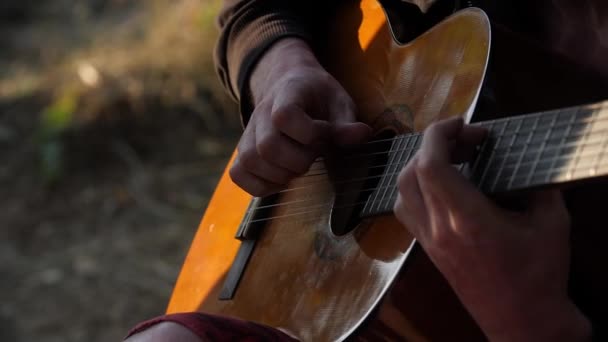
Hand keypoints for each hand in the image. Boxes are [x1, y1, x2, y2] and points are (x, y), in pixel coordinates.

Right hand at [229, 38, 370, 196]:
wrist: (287, 83)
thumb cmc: (317, 95)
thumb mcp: (338, 101)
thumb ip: (346, 122)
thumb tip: (362, 135)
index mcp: (287, 94)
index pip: (284, 116)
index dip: (308, 133)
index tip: (323, 135)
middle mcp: (261, 113)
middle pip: (267, 147)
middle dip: (297, 161)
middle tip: (313, 156)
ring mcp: (248, 133)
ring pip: (250, 161)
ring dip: (279, 175)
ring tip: (298, 167)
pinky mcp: (243, 151)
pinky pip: (239, 174)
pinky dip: (260, 185)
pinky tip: (281, 179)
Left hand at [393, 117, 590, 340]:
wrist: (524, 324)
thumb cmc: (540, 276)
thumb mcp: (553, 224)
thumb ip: (540, 186)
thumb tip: (527, 161)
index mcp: (466, 219)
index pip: (430, 164)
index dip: (439, 135)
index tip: (463, 125)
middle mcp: (438, 229)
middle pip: (410, 173)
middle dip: (433, 146)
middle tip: (466, 141)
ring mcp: (428, 242)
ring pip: (402, 193)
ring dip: (420, 167)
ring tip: (453, 160)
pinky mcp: (429, 252)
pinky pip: (407, 212)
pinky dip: (416, 190)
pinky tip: (444, 188)